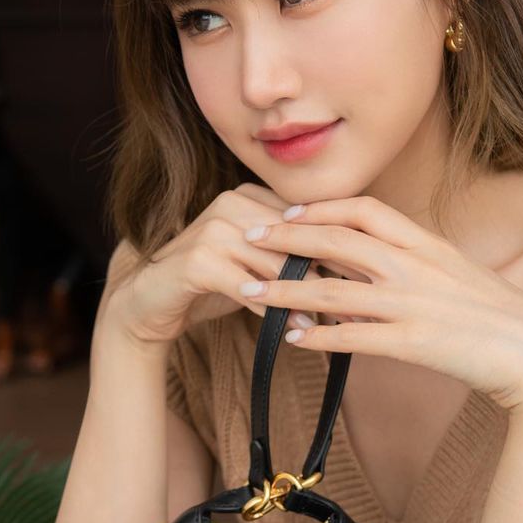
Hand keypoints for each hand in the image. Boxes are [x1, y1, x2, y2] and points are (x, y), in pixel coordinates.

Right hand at [98, 183, 357, 347]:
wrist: (148, 302)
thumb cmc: (210, 283)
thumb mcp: (256, 265)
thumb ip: (293, 258)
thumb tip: (352, 271)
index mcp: (251, 196)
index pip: (306, 219)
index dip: (342, 248)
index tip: (374, 276)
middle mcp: (232, 204)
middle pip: (296, 240)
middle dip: (332, 272)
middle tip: (365, 301)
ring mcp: (213, 229)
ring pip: (274, 264)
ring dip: (307, 294)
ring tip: (339, 318)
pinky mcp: (197, 260)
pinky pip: (247, 287)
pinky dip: (273, 309)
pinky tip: (295, 326)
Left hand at [235, 195, 522, 412]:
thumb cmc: (501, 318)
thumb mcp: (459, 276)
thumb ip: (417, 267)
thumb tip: (376, 268)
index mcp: (428, 244)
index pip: (365, 208)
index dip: (321, 207)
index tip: (288, 213)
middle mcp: (416, 267)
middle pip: (338, 240)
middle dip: (286, 238)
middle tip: (247, 238)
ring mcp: (414, 305)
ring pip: (333, 291)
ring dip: (285, 291)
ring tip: (248, 293)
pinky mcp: (414, 344)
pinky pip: (352, 338)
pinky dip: (317, 337)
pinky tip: (290, 339)